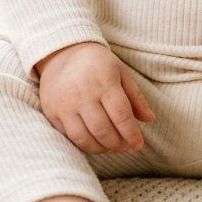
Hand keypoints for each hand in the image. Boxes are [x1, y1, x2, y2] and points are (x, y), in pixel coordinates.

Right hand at [36, 41, 154, 154]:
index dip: (131, 134)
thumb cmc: (97, 63)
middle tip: (126, 147)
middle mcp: (82, 93)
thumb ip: (135, 96)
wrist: (62, 52)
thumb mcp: (120, 72)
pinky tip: (94, 142)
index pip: (121, 115)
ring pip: (85, 138)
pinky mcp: (51, 112)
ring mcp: (65, 104)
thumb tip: (150, 119)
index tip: (139, 144)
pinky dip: (84, 144)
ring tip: (111, 146)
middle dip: (118, 144)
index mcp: (104, 81)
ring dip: (101, 148)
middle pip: (103, 130)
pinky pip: (69, 137)